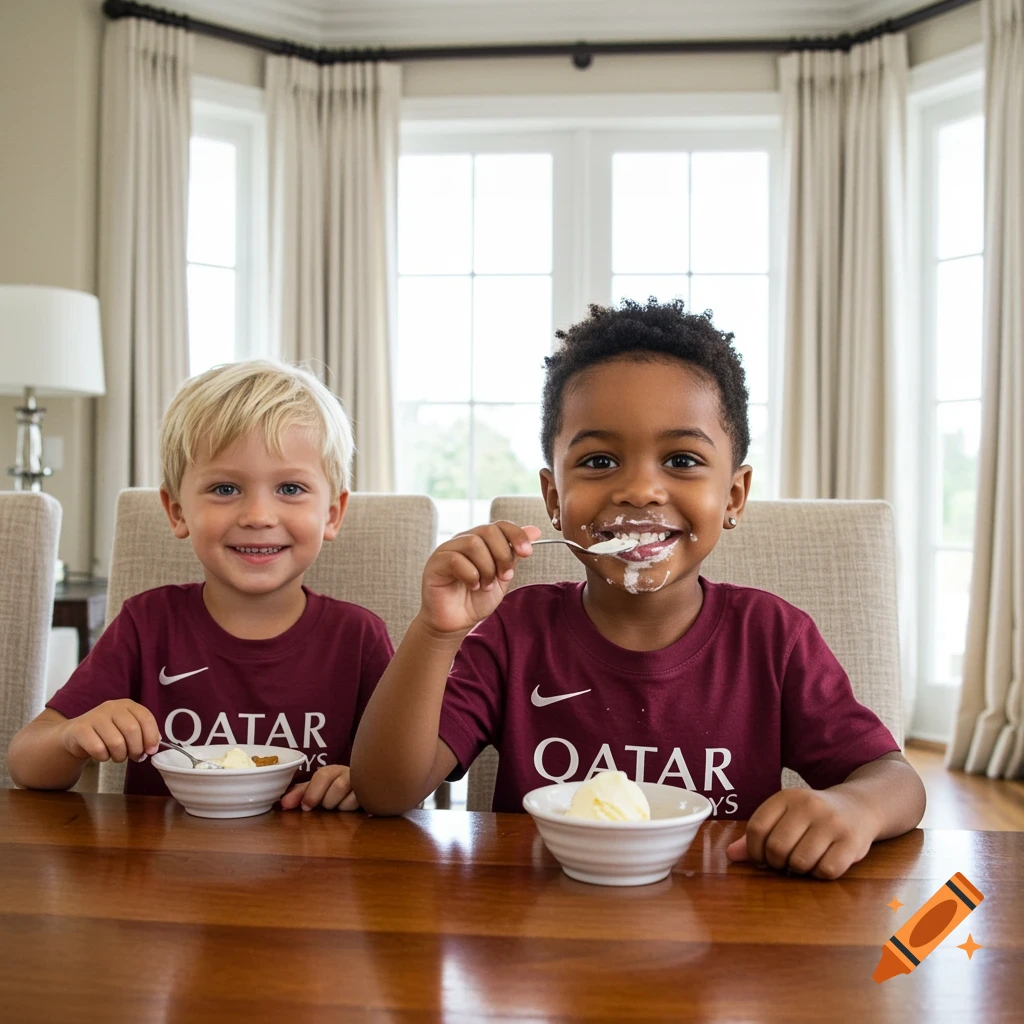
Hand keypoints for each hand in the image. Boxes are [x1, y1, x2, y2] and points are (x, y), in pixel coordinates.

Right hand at [59, 699, 160, 763]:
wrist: (75, 735)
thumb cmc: (107, 734)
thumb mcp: (126, 730)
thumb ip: (143, 734)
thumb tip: (154, 747)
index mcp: (127, 705)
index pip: (146, 718)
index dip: (151, 737)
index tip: (151, 751)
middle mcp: (112, 707)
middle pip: (132, 730)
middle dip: (136, 749)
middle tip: (134, 757)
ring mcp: (95, 717)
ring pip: (116, 742)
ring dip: (120, 756)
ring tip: (117, 756)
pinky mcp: (80, 729)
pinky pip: (98, 749)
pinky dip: (103, 757)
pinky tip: (102, 755)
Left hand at [281, 764, 358, 810]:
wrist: (361, 793)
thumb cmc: (334, 794)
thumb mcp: (316, 791)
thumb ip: (301, 794)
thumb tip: (283, 804)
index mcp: (333, 771)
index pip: (322, 775)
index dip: (312, 792)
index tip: (305, 807)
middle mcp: (348, 772)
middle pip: (337, 786)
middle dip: (327, 801)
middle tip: (325, 806)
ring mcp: (362, 781)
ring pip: (348, 793)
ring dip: (338, 805)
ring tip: (337, 807)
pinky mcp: (370, 792)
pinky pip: (359, 801)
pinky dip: (350, 807)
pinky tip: (349, 807)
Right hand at [419, 521, 541, 634]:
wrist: (456, 623)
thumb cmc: (476, 600)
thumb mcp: (502, 576)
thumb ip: (514, 554)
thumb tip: (534, 531)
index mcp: (480, 541)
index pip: (500, 525)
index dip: (517, 535)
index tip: (527, 553)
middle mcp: (463, 541)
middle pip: (489, 530)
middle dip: (503, 555)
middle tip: (505, 577)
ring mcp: (447, 550)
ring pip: (474, 543)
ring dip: (487, 568)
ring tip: (486, 585)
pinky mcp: (436, 563)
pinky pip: (456, 559)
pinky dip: (471, 575)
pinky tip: (472, 586)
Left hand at [725, 787, 877, 879]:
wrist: (859, 807)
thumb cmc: (813, 816)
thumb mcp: (785, 815)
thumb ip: (758, 834)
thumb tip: (731, 855)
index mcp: (787, 797)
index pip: (756, 828)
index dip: (753, 850)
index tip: (761, 858)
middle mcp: (809, 806)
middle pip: (777, 847)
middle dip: (776, 863)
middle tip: (784, 863)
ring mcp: (832, 823)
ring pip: (800, 862)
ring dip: (798, 870)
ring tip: (803, 861)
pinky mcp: (851, 842)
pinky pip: (826, 871)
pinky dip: (820, 874)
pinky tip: (821, 863)